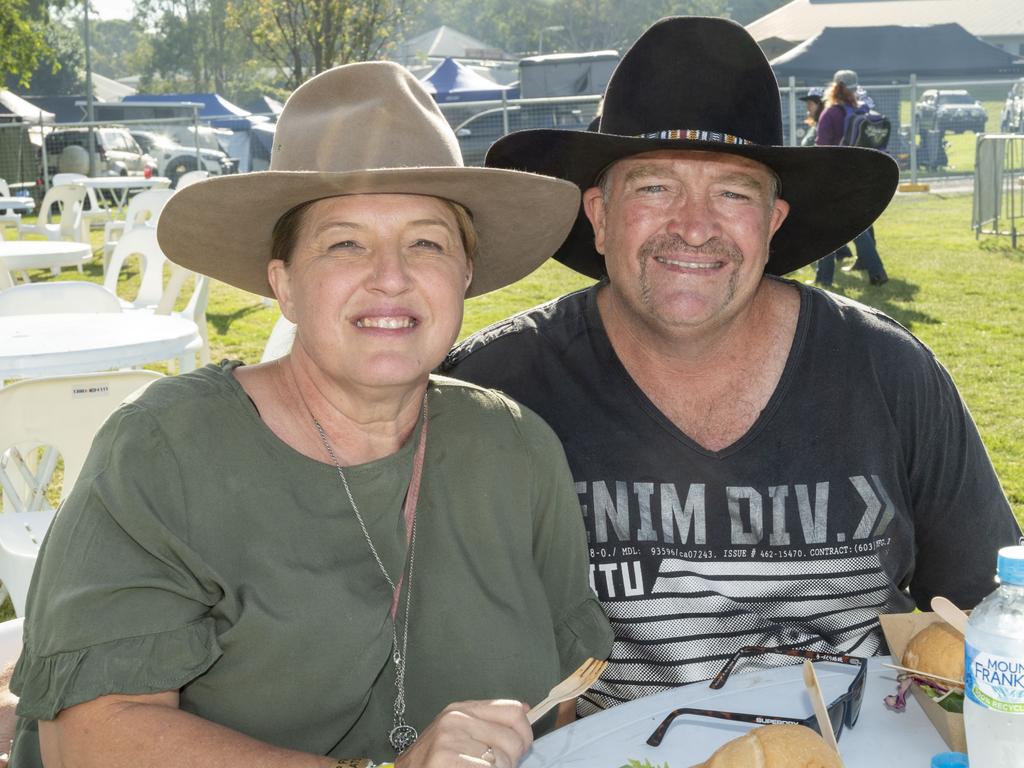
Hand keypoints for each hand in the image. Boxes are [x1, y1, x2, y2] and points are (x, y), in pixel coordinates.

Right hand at [395, 699, 532, 767]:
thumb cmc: (432, 761)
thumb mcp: (457, 733)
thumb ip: (487, 721)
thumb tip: (524, 709)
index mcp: (460, 709)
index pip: (513, 711)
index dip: (524, 734)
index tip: (521, 750)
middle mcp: (455, 719)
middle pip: (513, 740)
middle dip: (511, 761)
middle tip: (493, 767)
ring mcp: (449, 740)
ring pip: (502, 761)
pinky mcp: (445, 760)